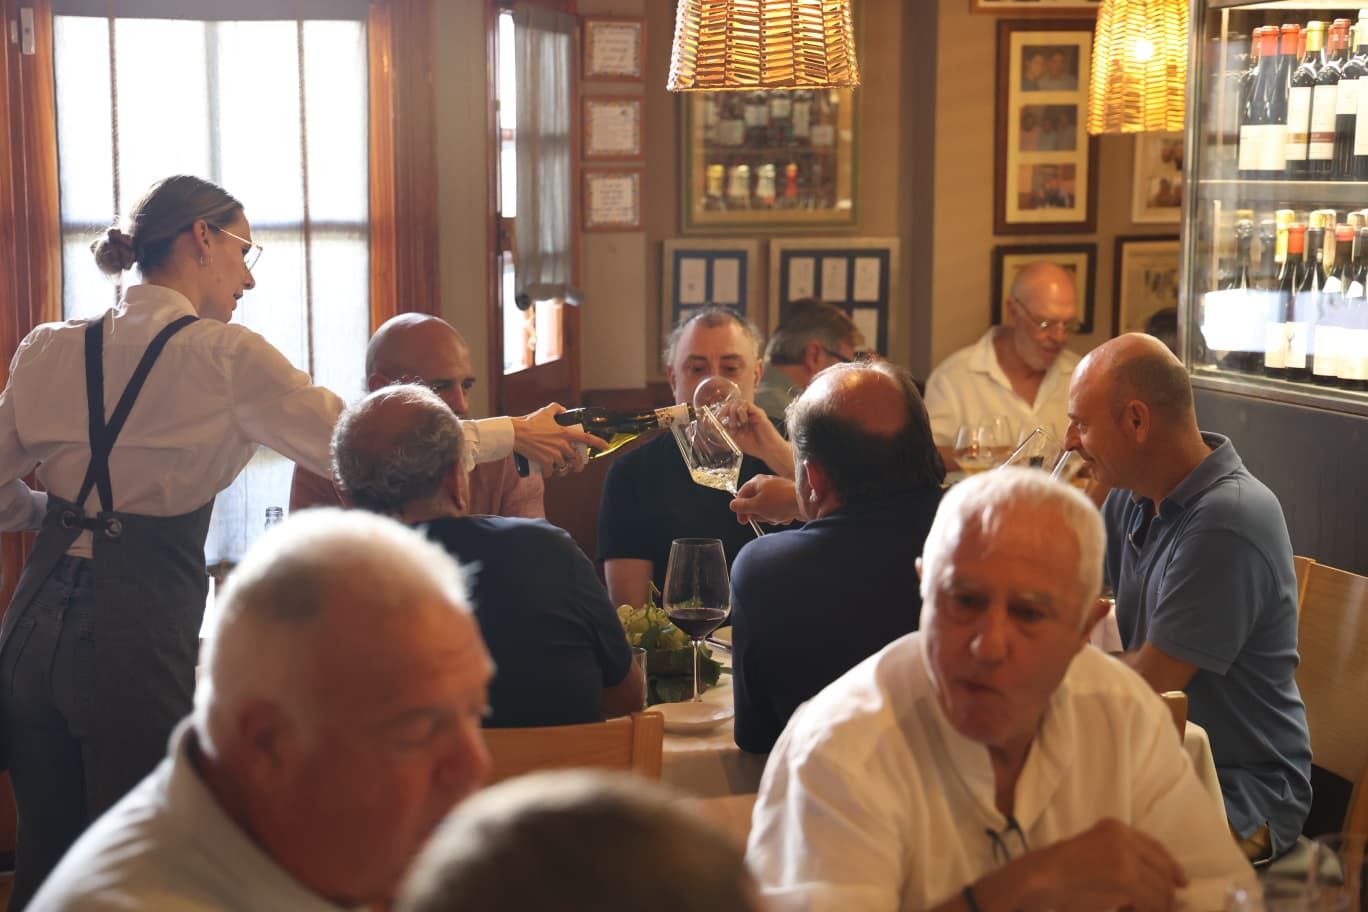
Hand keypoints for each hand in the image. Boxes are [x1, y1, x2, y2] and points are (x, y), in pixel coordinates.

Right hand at [510, 404, 601, 475]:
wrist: (516, 434)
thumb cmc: (530, 422)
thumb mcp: (545, 411)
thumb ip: (557, 408)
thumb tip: (564, 410)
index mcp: (565, 433)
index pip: (586, 438)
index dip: (598, 442)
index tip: (606, 446)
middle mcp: (562, 445)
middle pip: (575, 459)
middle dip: (577, 464)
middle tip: (576, 466)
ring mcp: (554, 455)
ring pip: (563, 467)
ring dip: (562, 469)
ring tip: (558, 468)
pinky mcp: (545, 463)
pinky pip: (550, 472)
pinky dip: (548, 473)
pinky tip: (546, 472)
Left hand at [717, 401, 793, 477]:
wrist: (768, 451)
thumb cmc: (754, 446)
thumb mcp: (736, 438)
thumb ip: (727, 430)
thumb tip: (715, 424)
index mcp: (741, 418)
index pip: (729, 408)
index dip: (720, 411)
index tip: (715, 418)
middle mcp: (747, 413)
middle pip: (732, 402)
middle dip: (724, 410)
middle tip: (720, 419)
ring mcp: (753, 412)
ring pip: (739, 402)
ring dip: (732, 412)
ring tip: (735, 425)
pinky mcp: (759, 413)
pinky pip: (747, 405)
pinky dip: (741, 412)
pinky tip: (743, 422)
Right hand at [730, 474, 800, 525]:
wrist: (805, 502)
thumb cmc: (780, 501)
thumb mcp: (756, 506)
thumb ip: (741, 506)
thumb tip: (732, 505)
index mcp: (756, 482)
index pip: (741, 496)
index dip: (740, 510)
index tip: (743, 521)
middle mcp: (766, 484)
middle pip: (753, 504)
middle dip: (759, 514)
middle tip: (764, 515)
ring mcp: (776, 492)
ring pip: (765, 510)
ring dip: (769, 517)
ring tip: (777, 516)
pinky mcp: (785, 499)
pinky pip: (777, 511)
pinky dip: (779, 516)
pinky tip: (785, 516)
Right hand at [998, 819, 1186, 911]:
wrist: (1041, 878)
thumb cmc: (1061, 872)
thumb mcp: (1095, 854)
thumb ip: (1121, 858)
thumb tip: (1155, 881)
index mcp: (1115, 827)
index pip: (1155, 847)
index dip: (1171, 866)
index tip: (1181, 882)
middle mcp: (1123, 836)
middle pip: (1162, 867)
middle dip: (1167, 891)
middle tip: (1167, 907)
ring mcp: (1125, 855)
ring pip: (1160, 887)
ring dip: (1158, 905)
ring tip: (1149, 911)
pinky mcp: (1125, 877)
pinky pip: (1152, 900)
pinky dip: (1150, 910)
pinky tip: (1136, 911)